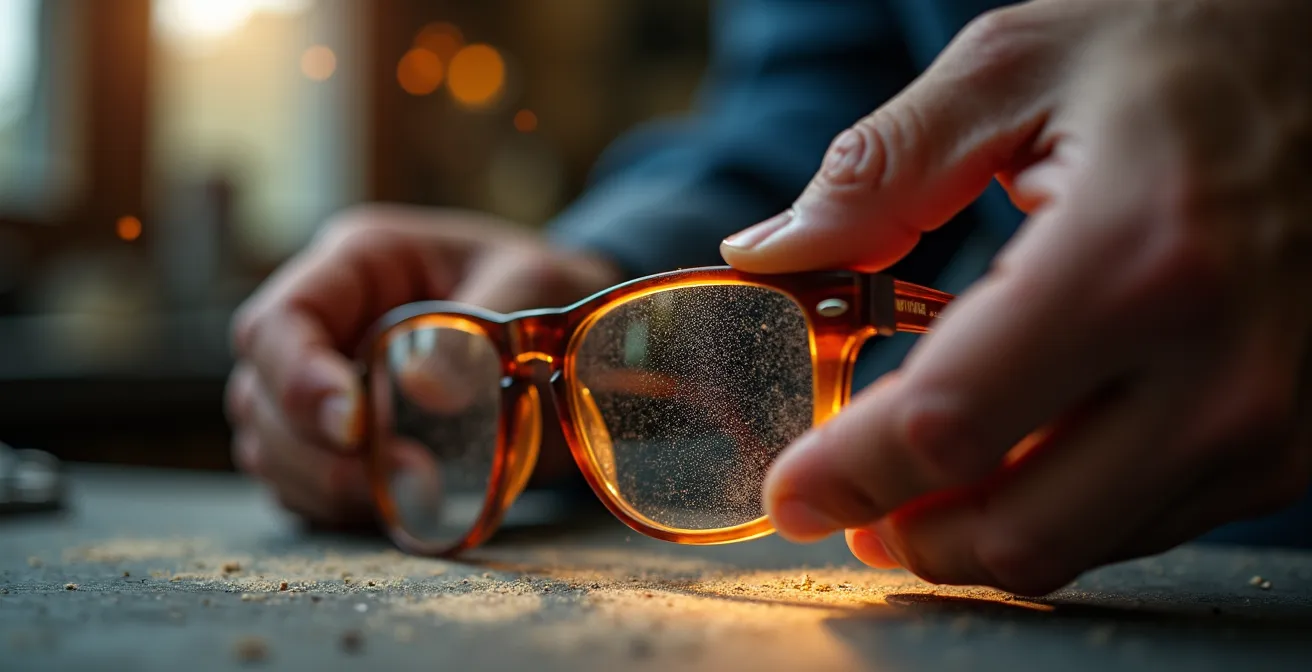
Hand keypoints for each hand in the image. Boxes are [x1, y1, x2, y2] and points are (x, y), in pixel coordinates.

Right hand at [225, 204, 621, 524]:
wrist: (575, 330)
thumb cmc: (551, 290)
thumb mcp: (535, 287)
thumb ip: (479, 332)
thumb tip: (421, 390)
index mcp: (361, 263)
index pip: (280, 321)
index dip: (297, 379)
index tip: (353, 428)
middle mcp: (329, 320)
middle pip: (259, 392)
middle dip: (314, 448)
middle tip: (408, 472)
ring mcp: (327, 380)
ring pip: (270, 446)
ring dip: (324, 485)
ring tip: (412, 492)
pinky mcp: (343, 437)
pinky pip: (302, 483)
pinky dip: (334, 506)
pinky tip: (393, 506)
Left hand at [722, 0, 1311, 594]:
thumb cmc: (1185, 43)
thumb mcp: (1016, 68)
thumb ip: (881, 169)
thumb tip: (771, 252)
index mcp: (1135, 256)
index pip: (951, 423)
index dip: (850, 474)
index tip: (794, 493)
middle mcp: (1221, 364)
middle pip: (1017, 529)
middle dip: (907, 535)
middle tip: (851, 509)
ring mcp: (1271, 418)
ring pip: (1079, 544)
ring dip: (978, 533)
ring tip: (920, 487)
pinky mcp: (1296, 441)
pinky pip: (1143, 521)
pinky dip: (1058, 507)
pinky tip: (1017, 456)